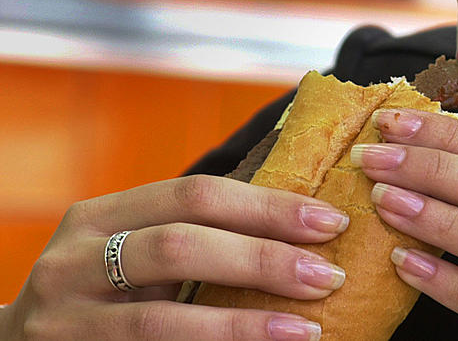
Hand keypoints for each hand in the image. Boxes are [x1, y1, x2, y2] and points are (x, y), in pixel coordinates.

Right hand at [0, 175, 348, 339]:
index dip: (268, 205)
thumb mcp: (135, 248)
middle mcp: (75, 257)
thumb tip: (302, 227)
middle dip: (263, 258)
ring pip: (163, 317)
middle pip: (181, 244)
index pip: (195, 193)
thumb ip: (195, 233)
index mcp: (102, 213)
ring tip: (305, 328)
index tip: (330, 221)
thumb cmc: (105, 293)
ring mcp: (64, 315)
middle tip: (328, 274)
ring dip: (244, 322)